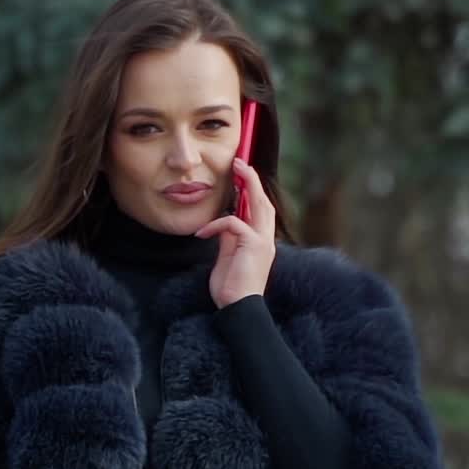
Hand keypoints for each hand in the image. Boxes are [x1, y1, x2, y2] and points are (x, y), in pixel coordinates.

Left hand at [194, 157, 276, 307]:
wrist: (238, 307)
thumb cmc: (231, 286)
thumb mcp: (228, 257)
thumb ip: (229, 239)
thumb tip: (224, 223)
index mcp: (261, 241)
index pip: (261, 210)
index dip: (253, 190)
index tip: (241, 175)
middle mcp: (266, 238)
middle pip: (264, 201)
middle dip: (253, 179)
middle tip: (240, 162)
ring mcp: (263, 241)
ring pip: (259, 204)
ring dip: (247, 184)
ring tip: (235, 169)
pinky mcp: (254, 245)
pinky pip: (233, 223)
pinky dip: (215, 225)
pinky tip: (201, 233)